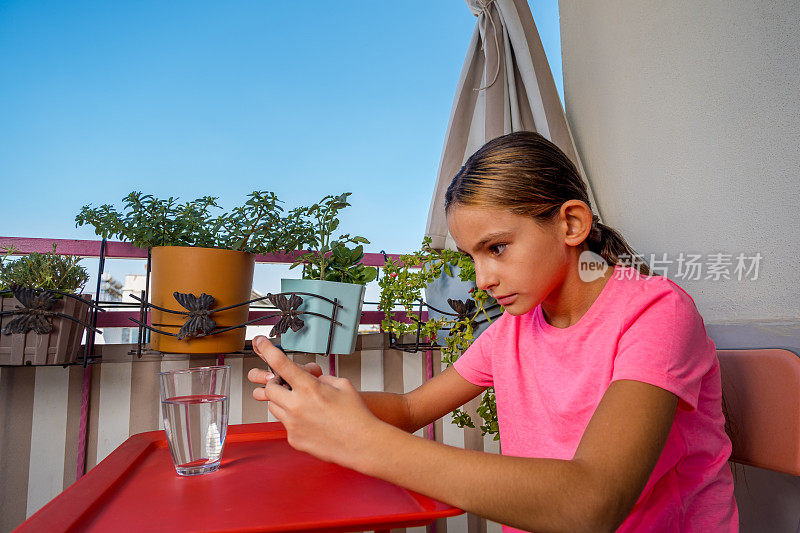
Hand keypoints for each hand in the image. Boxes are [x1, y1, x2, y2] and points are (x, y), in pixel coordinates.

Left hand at [247, 335, 380, 468]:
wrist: (362, 444)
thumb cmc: (356, 416)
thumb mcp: (342, 384)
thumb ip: (321, 378)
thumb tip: (311, 379)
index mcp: (309, 388)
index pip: (281, 364)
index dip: (267, 350)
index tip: (261, 342)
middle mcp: (297, 406)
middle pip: (270, 388)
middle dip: (276, 384)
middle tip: (287, 385)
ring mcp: (293, 424)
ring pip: (274, 407)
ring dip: (283, 401)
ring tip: (303, 405)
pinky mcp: (294, 438)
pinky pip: (285, 424)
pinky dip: (293, 419)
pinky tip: (310, 421)